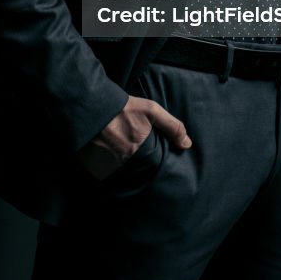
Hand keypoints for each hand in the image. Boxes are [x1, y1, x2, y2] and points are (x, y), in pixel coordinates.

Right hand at [77, 95, 191, 179]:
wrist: (92, 105)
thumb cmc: (124, 108)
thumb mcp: (151, 110)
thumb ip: (172, 127)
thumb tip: (188, 144)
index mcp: (138, 151)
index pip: (148, 165)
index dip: (146, 160)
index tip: (142, 152)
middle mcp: (122, 162)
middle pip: (132, 169)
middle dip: (130, 161)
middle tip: (124, 147)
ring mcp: (106, 167)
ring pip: (117, 172)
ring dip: (116, 165)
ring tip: (113, 150)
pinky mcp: (92, 169)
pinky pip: (101, 173)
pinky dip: (103, 167)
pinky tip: (102, 153)